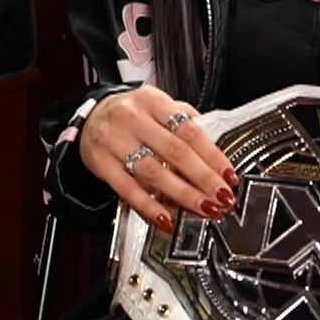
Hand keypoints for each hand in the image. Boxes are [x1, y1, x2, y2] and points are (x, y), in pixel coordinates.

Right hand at [77, 86, 236, 233]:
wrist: (90, 117)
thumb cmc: (131, 114)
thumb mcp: (158, 106)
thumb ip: (185, 123)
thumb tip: (215, 153)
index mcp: (152, 101)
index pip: (188, 130)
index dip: (212, 155)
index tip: (228, 175)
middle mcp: (132, 118)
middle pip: (174, 151)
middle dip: (203, 178)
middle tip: (222, 197)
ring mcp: (114, 141)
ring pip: (153, 173)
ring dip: (183, 195)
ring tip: (204, 208)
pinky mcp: (101, 163)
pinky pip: (128, 190)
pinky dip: (149, 207)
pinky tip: (166, 218)